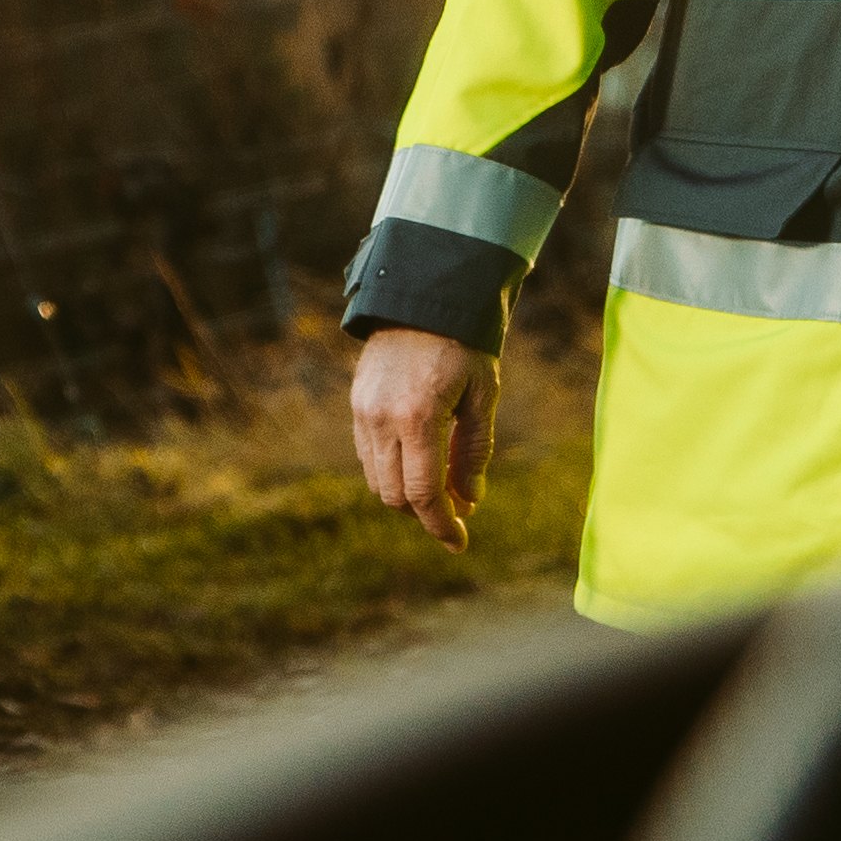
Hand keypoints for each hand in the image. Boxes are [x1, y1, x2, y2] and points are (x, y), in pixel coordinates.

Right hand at [349, 325, 496, 550]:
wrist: (423, 297)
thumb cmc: (464, 345)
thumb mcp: (484, 395)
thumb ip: (475, 450)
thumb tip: (470, 500)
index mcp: (419, 418)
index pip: (423, 493)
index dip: (441, 525)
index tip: (459, 543)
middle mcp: (383, 420)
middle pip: (394, 496)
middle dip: (424, 514)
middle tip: (456, 514)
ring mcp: (363, 412)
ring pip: (376, 480)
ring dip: (405, 494)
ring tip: (440, 488)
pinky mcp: (356, 405)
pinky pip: (368, 456)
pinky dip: (390, 471)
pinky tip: (417, 464)